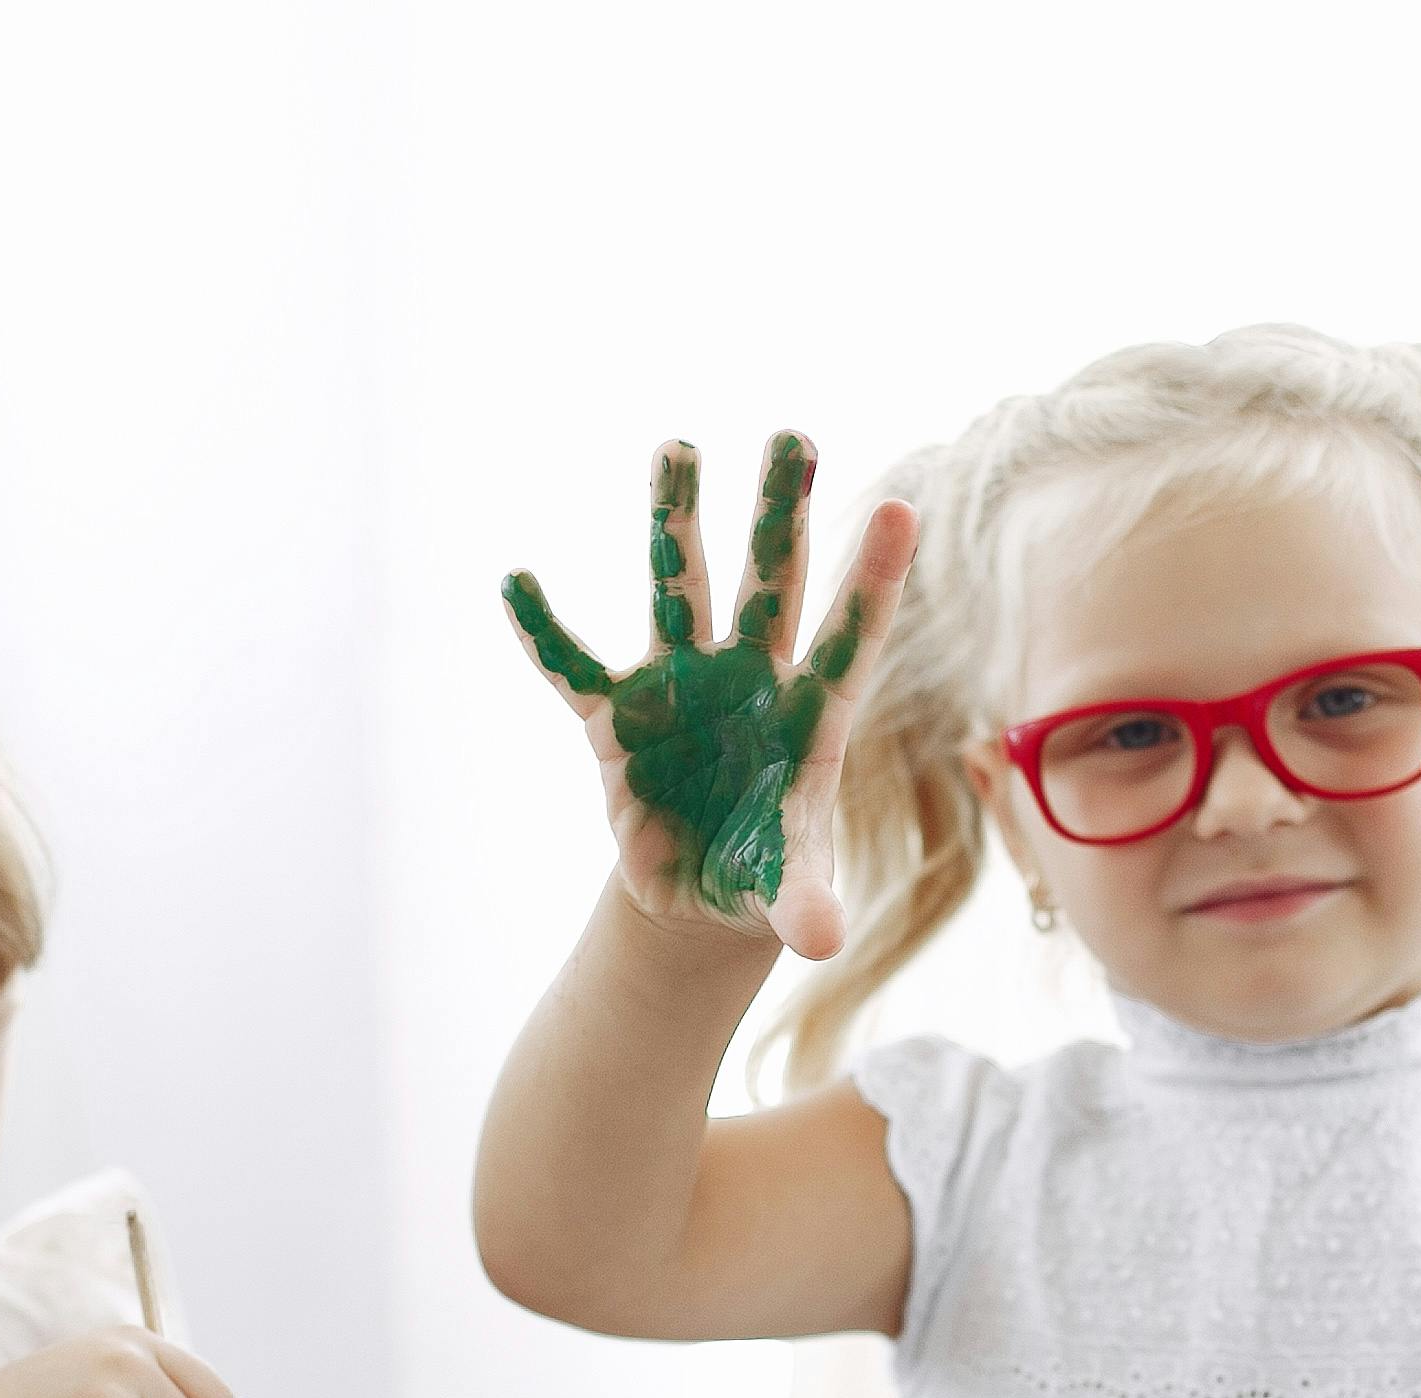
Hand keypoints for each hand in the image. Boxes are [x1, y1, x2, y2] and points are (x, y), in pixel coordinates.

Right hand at [504, 433, 919, 959]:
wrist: (700, 893)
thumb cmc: (764, 876)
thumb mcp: (787, 892)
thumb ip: (804, 902)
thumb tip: (820, 940)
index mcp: (810, 714)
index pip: (850, 637)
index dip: (873, 580)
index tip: (903, 508)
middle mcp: (749, 680)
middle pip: (770, 583)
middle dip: (781, 513)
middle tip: (795, 435)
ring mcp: (681, 688)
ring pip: (677, 589)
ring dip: (675, 520)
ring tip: (676, 445)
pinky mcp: (617, 720)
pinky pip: (574, 669)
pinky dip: (544, 632)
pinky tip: (517, 582)